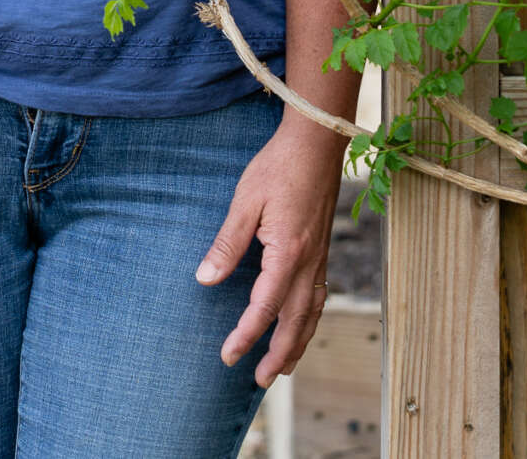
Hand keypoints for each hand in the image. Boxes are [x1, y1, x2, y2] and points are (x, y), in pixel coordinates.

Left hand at [196, 119, 345, 384]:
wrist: (316, 144)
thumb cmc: (277, 168)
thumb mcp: (244, 203)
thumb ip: (226, 244)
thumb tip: (205, 280)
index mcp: (287, 253)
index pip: (264, 307)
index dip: (246, 335)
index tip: (229, 356)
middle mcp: (309, 263)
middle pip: (295, 322)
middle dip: (278, 354)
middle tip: (260, 381)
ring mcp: (320, 258)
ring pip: (311, 313)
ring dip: (297, 343)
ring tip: (283, 368)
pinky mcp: (322, 250)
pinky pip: (318, 297)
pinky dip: (309, 321)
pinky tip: (300, 326)